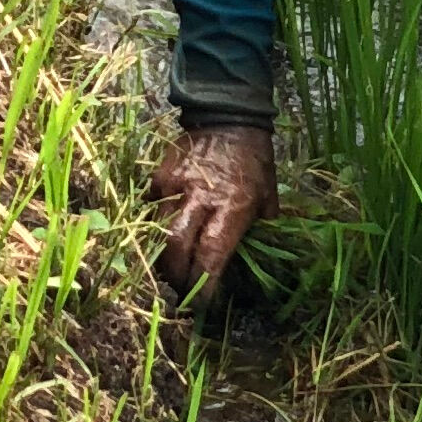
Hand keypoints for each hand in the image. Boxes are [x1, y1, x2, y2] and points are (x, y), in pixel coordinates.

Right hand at [153, 121, 275, 298]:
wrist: (227, 116)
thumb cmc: (254, 161)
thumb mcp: (268, 197)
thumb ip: (256, 229)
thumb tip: (247, 261)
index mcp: (232, 206)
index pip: (212, 255)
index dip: (204, 284)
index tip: (202, 304)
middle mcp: (200, 198)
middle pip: (177, 248)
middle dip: (176, 276)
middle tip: (181, 292)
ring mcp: (175, 186)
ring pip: (158, 232)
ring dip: (163, 258)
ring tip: (169, 272)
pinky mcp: (160, 176)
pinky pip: (153, 211)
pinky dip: (156, 228)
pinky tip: (164, 238)